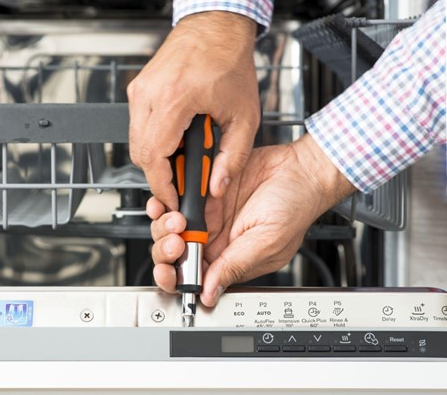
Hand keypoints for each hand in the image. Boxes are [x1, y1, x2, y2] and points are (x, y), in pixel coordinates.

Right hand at [128, 11, 259, 210]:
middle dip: (158, 175)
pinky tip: (176, 139)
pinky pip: (138, 125)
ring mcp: (140, 90)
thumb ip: (233, 157)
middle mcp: (149, 95)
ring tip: (184, 158)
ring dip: (156, 157)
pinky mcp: (139, 88)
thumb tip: (217, 187)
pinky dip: (154, 139)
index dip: (161, 186)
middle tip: (181, 183)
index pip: (153, 158)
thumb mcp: (244, 116)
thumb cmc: (230, 61)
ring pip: (136, 141)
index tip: (172, 200)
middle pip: (140, 154)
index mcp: (173, 100)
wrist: (216, 26)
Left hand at [147, 134, 356, 305]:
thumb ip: (234, 267)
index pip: (193, 278)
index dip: (175, 278)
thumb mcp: (266, 242)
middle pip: (174, 255)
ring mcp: (207, 217)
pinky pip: (175, 200)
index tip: (169, 272)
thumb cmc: (295, 206)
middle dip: (165, 251)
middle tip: (176, 241)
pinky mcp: (203, 194)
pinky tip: (166, 203)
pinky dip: (164, 203)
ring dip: (163, 226)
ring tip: (175, 219)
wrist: (300, 168)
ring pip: (168, 229)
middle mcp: (215, 240)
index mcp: (230, 260)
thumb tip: (210, 295)